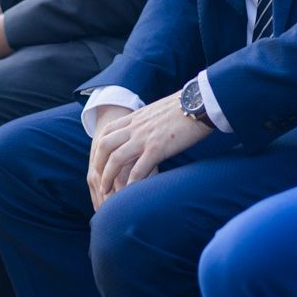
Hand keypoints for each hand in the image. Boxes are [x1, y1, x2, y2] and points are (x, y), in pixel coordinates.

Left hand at [87, 93, 211, 210]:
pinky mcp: (157, 148)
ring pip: (116, 159)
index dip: (98, 148)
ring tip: (107, 192)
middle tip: (98, 180)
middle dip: (98, 165)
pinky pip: (138, 169)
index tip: (98, 162)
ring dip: (108, 177)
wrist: (199, 103)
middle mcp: (135, 127)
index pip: (107, 132)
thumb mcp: (158, 110)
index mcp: (136, 117)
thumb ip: (148, 120)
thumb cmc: (185, 107)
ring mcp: (145, 137)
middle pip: (105, 146)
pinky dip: (130, 183)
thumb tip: (148, 128)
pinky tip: (128, 193)